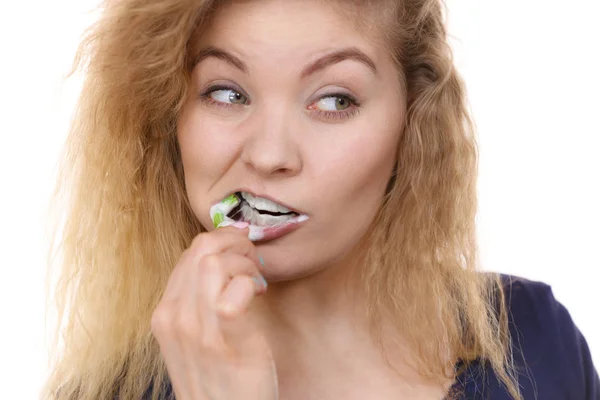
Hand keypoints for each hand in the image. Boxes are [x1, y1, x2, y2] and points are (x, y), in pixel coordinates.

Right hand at [151, 224, 277, 399]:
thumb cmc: (219, 377)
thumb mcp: (195, 336)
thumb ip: (199, 301)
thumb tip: (222, 260)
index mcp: (165, 312)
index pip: (190, 253)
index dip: (223, 243)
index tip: (242, 254)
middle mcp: (173, 317)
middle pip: (202, 249)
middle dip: (236, 244)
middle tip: (254, 262)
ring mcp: (195, 330)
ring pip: (215, 261)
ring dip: (244, 262)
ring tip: (256, 281)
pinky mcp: (223, 341)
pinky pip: (235, 289)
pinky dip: (250, 283)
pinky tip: (259, 293)